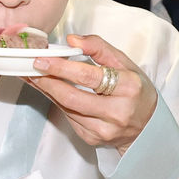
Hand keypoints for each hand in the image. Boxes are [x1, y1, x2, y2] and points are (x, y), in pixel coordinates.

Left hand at [27, 33, 157, 153]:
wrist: (146, 127)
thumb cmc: (135, 91)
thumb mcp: (126, 64)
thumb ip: (100, 48)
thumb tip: (72, 40)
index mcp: (128, 88)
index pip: (89, 77)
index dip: (63, 68)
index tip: (44, 58)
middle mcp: (117, 112)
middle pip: (72, 97)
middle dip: (48, 81)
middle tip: (32, 68)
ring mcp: (104, 129)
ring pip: (67, 108)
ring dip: (47, 91)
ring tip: (35, 76)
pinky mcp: (92, 139)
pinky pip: (69, 117)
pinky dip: (57, 102)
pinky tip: (50, 91)